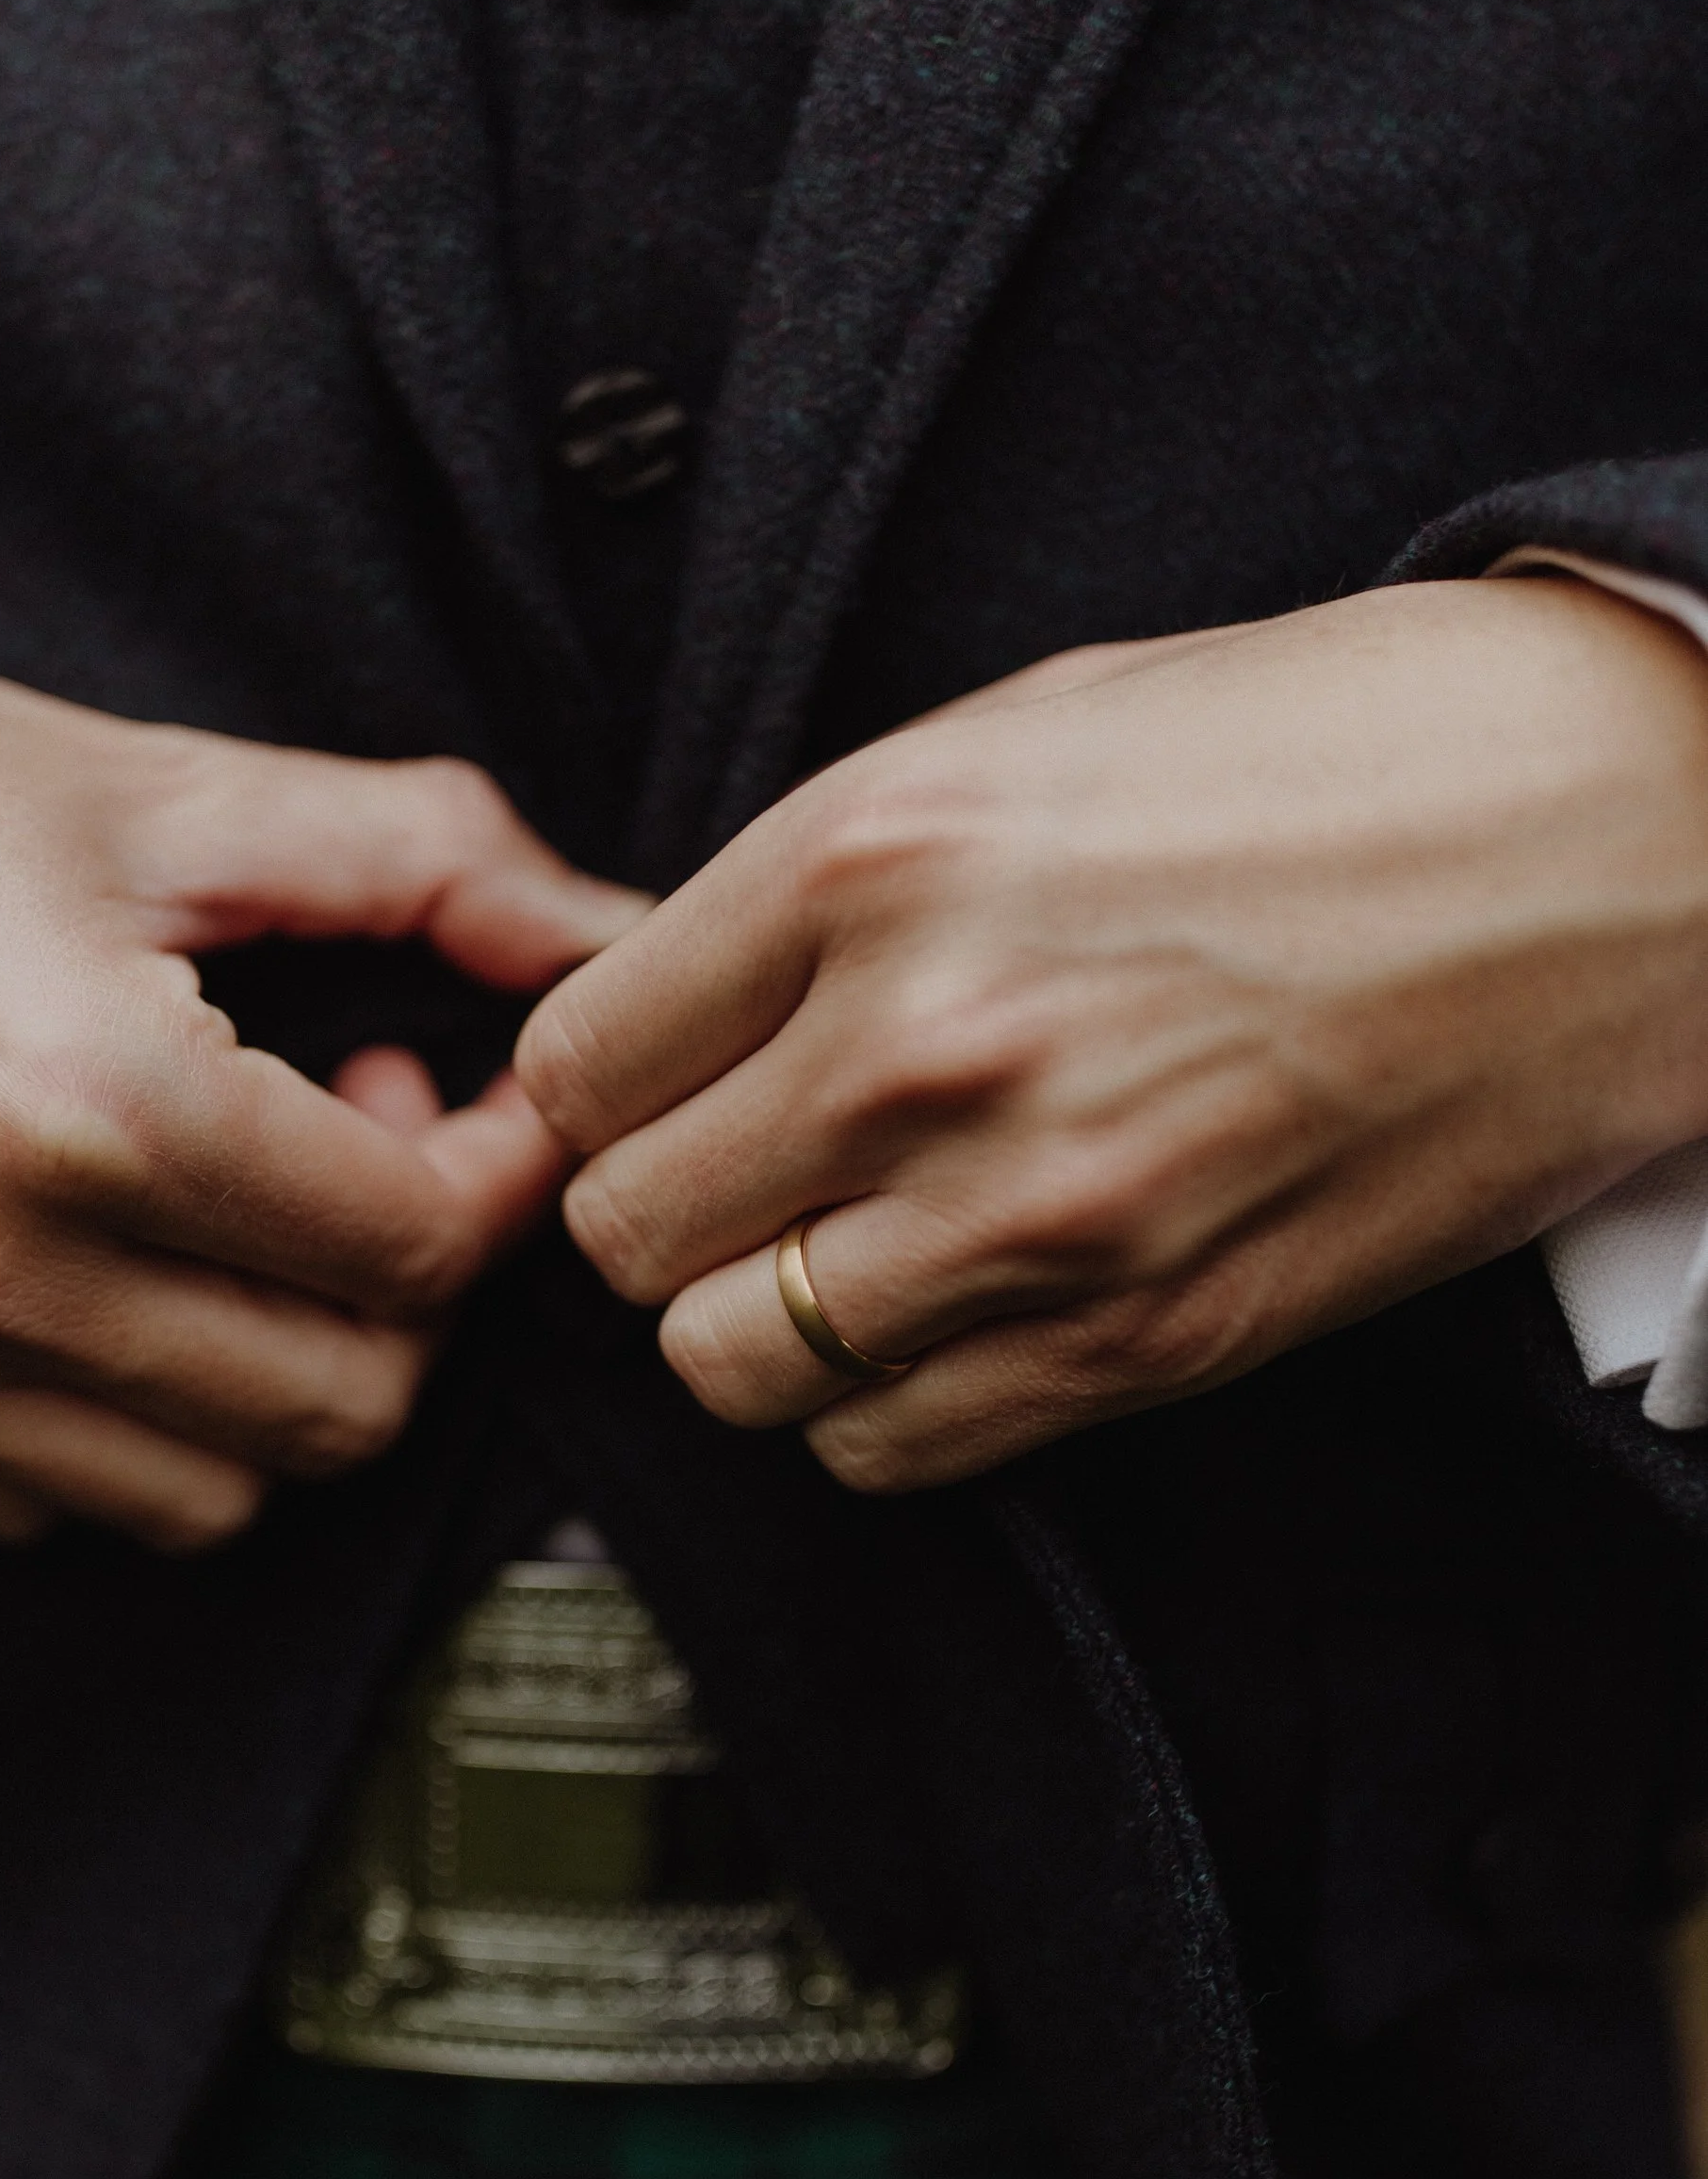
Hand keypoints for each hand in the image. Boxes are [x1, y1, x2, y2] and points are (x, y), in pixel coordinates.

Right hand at [0, 627, 643, 1542]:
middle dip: (397, 1294)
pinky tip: (89, 1270)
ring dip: (265, 1375)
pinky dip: (110, 1425)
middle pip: (338, 1408)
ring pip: (201, 1496)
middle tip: (347, 1149)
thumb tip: (616, 932)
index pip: (414, 1250)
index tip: (472, 1101)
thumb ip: (422, 858)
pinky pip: (34, 1506)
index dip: (495, 1178)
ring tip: (215, 1215)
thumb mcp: (166, 788)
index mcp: (95, 1100)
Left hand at [515, 576, 1707, 1488]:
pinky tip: (948, 1315)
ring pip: (726, 1365)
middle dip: (658, 1210)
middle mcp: (921, 1042)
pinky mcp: (1146, 1337)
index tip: (647, 1091)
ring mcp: (1033, 1210)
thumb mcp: (1033, 731)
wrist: (1619, 847)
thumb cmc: (1343, 754)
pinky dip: (882, 1404)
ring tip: (840, 1251)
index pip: (575, 1061)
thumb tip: (683, 994)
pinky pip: (885, 1447)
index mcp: (870, 856)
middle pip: (623, 1231)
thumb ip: (828, 875)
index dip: (594, 1089)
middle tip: (739, 1173)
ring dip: (755, 1322)